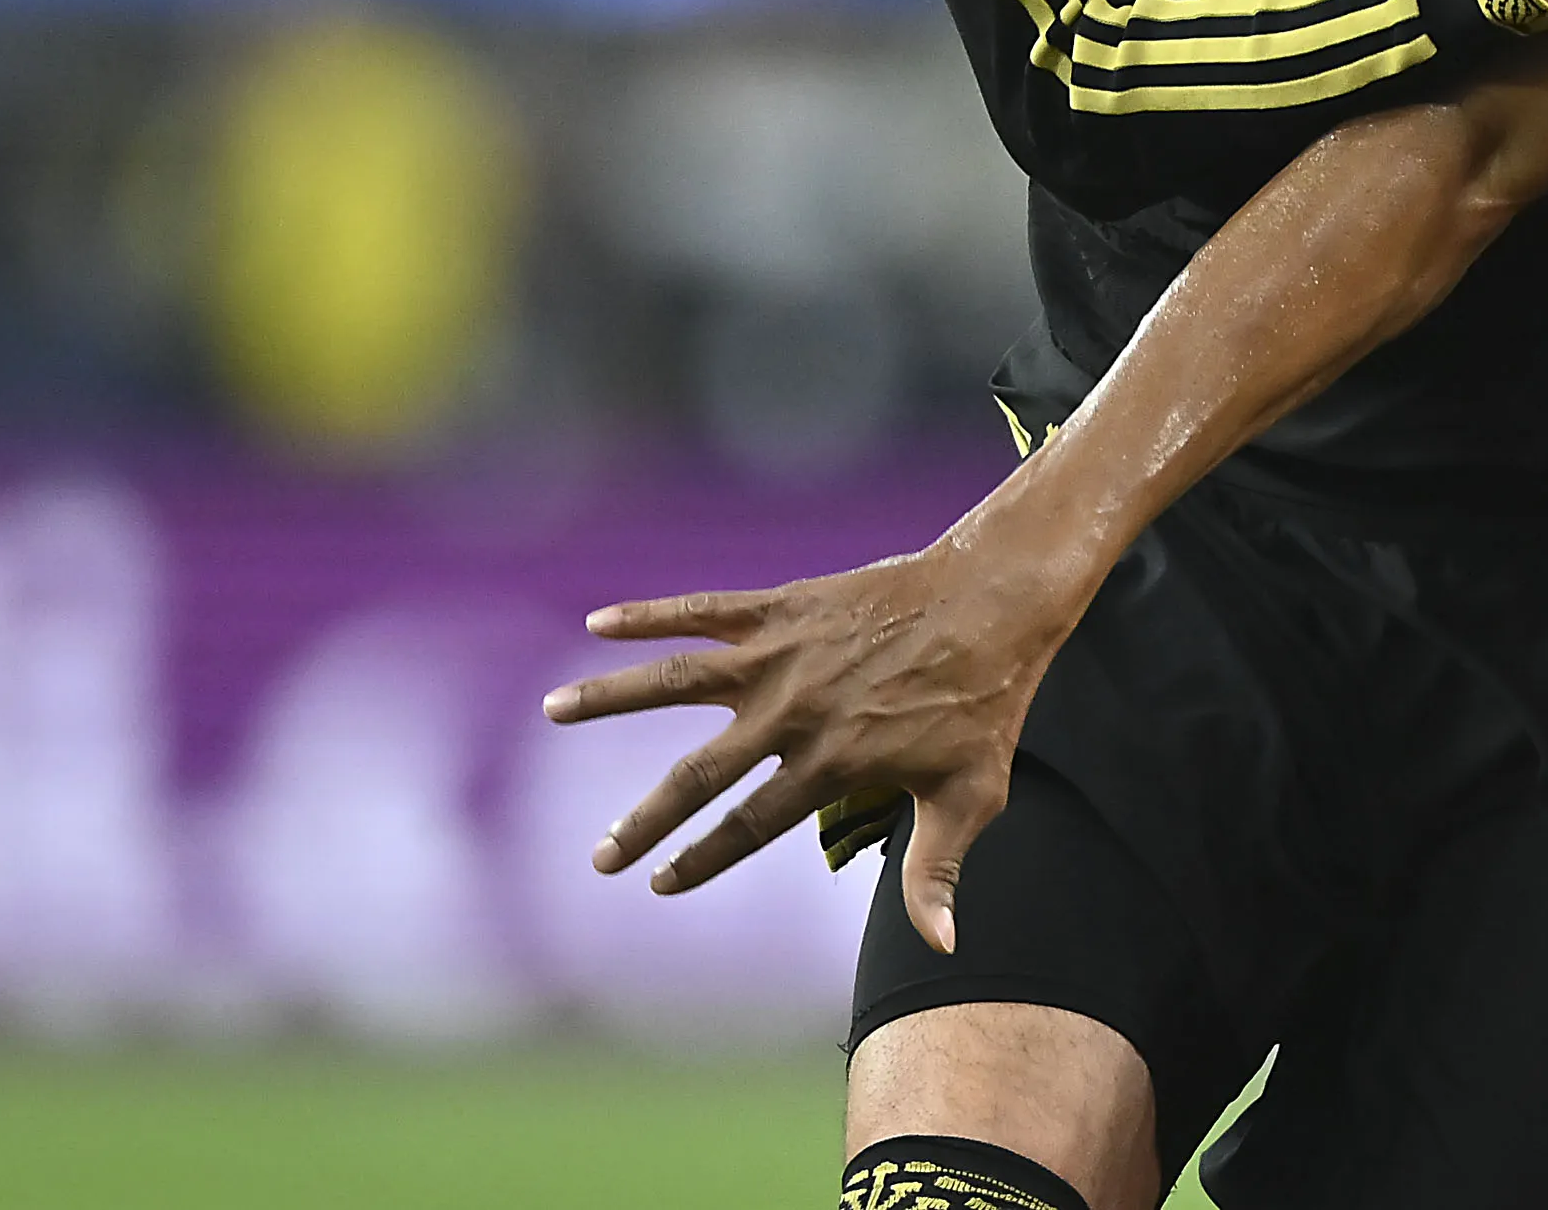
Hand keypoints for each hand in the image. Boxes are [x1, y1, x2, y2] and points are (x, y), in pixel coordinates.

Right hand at [539, 531, 1090, 955]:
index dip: (701, 858)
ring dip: (611, 694)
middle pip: (698, 774)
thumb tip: (943, 948)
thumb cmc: (987, 702)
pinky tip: (600, 622)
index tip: (659, 882)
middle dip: (644, 819)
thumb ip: (938, 869)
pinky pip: (705, 610)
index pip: (749, 826)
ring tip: (551, 708)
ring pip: (676, 679)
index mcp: (831, 763)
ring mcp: (784, 655)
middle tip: (598, 857)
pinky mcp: (785, 607)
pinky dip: (651, 614)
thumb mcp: (971, 795)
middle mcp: (794, 712)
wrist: (996, 600)